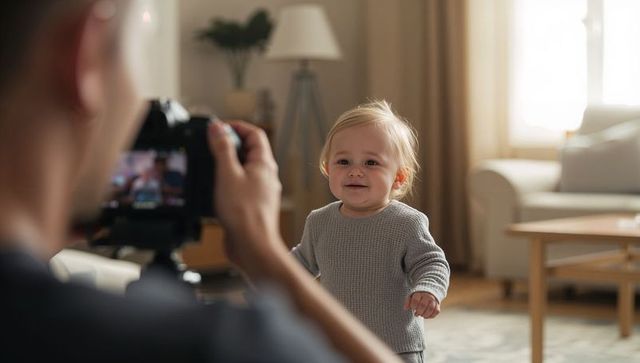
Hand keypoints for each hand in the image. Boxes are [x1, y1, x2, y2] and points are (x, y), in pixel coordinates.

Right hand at [207, 120, 284, 272]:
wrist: (252, 246)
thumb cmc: (244, 212)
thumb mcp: (227, 173)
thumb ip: (222, 149)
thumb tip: (218, 127)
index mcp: (264, 164)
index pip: (255, 134)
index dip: (237, 126)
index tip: (219, 128)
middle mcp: (265, 176)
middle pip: (250, 151)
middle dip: (230, 145)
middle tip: (210, 145)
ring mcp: (260, 192)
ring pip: (244, 170)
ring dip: (227, 165)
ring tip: (209, 166)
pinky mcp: (251, 206)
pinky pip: (240, 187)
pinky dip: (227, 183)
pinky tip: (214, 190)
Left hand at [403, 292, 439, 318]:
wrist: (429, 292)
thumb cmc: (418, 296)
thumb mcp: (411, 296)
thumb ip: (407, 301)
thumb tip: (405, 308)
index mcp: (419, 293)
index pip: (415, 300)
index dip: (413, 306)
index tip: (412, 308)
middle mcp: (427, 296)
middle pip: (423, 305)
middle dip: (419, 312)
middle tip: (416, 314)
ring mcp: (434, 300)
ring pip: (431, 309)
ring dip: (425, 315)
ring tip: (421, 315)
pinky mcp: (438, 305)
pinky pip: (436, 311)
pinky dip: (431, 316)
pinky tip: (426, 316)